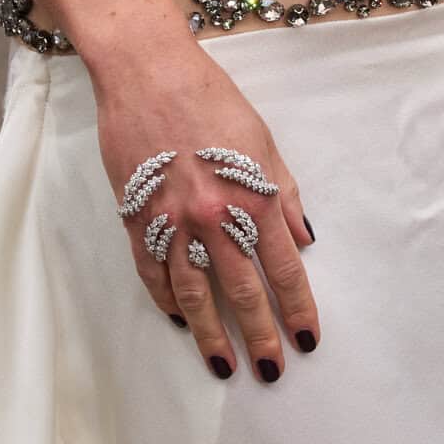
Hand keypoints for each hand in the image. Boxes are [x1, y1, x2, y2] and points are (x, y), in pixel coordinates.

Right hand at [93, 34, 317, 383]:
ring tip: (223, 365)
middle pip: (242, 290)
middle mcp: (214, 217)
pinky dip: (166, 300)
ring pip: (195, 293)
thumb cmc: (210, 100)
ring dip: (211, 334)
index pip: (284, 268)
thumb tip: (303, 240)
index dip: (296, 308)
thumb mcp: (261, 142)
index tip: (306, 339)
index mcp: (253, 196)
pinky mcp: (137, 218)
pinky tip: (180, 320)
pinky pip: (153, 272)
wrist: (148, 74)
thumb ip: (283, 195)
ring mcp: (172, 221)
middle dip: (259, 335)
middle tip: (270, 370)